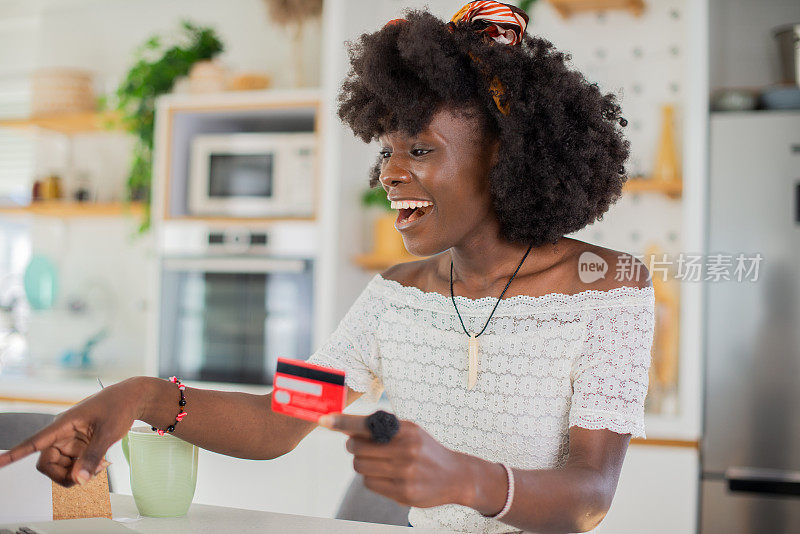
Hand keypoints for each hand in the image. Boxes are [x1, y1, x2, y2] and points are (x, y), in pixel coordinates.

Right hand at [0, 377, 143, 486]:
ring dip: (77, 473)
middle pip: (47, 464)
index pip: (34, 442)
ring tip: (101, 464)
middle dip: (65, 475)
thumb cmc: (118, 407)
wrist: (131, 399)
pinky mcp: (78, 446)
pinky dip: (84, 469)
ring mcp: (69, 441)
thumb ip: (92, 457)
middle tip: (90, 473)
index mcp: (63, 424)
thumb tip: (79, 480)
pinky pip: (72, 465)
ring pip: (60, 468)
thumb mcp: (108, 433)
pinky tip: (101, 462)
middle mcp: (61, 434)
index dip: (14, 454)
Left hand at [318, 413, 469, 507]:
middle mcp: (406, 451)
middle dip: (353, 447)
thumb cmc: (425, 449)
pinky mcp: (403, 493)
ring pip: (360, 467)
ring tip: (378, 462)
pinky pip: (370, 484)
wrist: (455, 476)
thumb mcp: (410, 431)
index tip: (324, 420)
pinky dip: (372, 479)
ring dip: (362, 464)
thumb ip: (382, 428)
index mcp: (406, 431)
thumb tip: (348, 429)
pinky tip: (386, 476)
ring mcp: (405, 474)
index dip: (343, 422)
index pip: (367, 425)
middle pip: (357, 448)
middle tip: (359, 446)